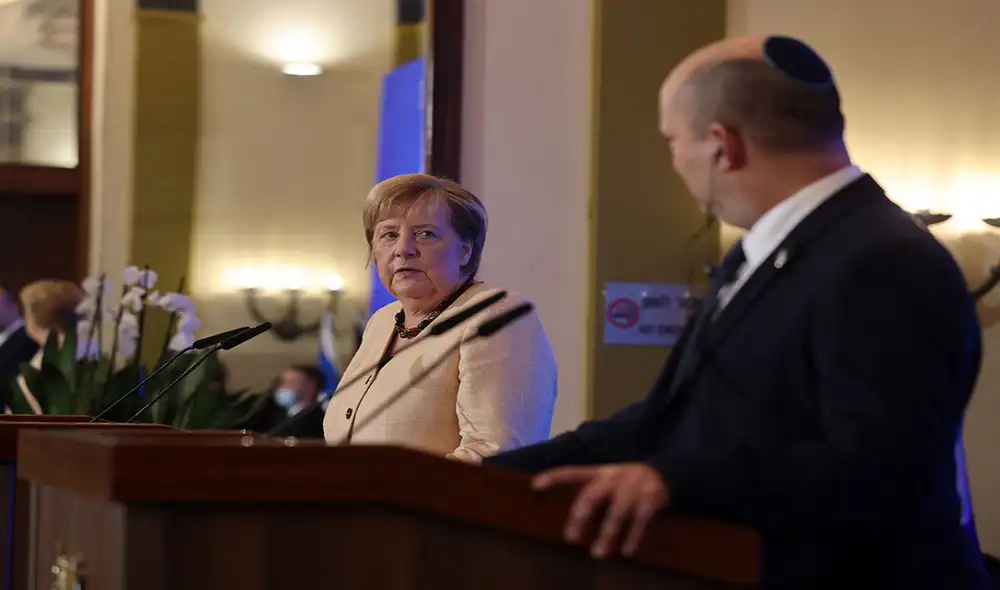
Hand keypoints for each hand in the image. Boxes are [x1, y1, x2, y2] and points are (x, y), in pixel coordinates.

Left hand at [532, 463, 668, 557]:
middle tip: (571, 537)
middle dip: (580, 517)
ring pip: (616, 513)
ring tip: (597, 553)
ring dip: (607, 534)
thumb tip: (570, 516)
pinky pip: (640, 521)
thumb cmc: (626, 481)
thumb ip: (589, 490)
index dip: (554, 477)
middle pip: (592, 495)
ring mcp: (632, 488)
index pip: (572, 472)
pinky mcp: (650, 499)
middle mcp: (613, 478)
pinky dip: (633, 537)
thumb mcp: (607, 478)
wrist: (663, 471)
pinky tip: (626, 551)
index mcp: (599, 473)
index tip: (535, 485)